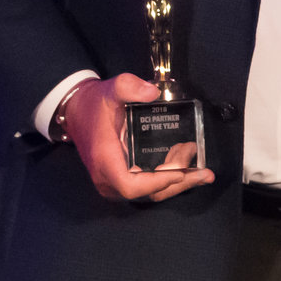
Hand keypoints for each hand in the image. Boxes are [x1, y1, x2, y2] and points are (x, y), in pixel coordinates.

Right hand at [60, 74, 216, 203]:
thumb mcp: (111, 89)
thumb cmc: (96, 104)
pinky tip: (186, 167)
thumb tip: (152, 92)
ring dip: (178, 182)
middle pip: (148, 193)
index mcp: (106, 160)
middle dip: (179, 182)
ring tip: (199, 166)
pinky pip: (147, 189)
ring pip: (150, 194)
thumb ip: (129, 86)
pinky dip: (168, 180)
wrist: (77, 112)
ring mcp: (114, 184)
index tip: (180, 171)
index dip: (157, 183)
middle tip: (203, 169)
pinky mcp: (121, 181)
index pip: (131, 186)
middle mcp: (108, 179)